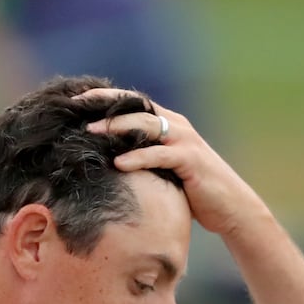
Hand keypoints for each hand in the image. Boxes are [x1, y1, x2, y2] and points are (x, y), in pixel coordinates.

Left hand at [79, 91, 268, 238]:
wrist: (229, 206)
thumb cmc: (194, 191)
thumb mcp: (164, 169)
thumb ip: (143, 157)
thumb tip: (107, 162)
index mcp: (168, 124)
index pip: (132, 101)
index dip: (104, 97)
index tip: (74, 99)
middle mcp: (176, 126)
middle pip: (136, 105)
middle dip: (104, 105)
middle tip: (74, 108)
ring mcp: (185, 141)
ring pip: (146, 125)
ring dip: (116, 127)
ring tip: (90, 131)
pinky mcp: (191, 160)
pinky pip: (160, 154)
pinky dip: (139, 157)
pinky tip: (118, 163)